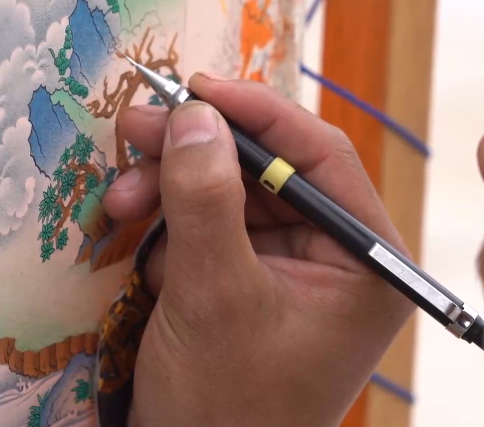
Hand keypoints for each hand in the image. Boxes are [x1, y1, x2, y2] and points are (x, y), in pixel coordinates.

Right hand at [103, 74, 413, 426]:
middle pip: (266, 172)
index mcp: (364, 263)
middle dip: (196, 156)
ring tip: (119, 204)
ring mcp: (288, 274)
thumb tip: (194, 114)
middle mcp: (334, 261)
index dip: (257, 114)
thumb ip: (206, 200)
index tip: (195, 88)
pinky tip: (141, 253)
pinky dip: (168, 231)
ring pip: (228, 197)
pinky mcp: (246, 287)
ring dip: (170, 193)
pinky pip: (208, 231)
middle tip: (135, 130)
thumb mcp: (214, 296)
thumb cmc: (226, 406)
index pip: (320, 157)